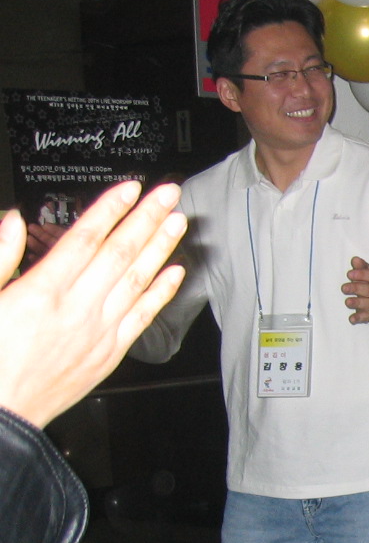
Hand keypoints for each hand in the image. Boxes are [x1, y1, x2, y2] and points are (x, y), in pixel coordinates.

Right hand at [0, 180, 186, 427]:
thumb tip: (13, 221)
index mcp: (41, 292)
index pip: (86, 238)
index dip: (111, 209)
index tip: (131, 188)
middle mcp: (77, 309)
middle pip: (120, 253)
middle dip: (147, 219)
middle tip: (168, 194)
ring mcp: (97, 333)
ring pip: (137, 281)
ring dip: (161, 248)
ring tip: (178, 222)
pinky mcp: (108, 354)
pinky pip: (142, 318)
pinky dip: (161, 293)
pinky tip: (175, 274)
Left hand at [343, 256, 368, 324]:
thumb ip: (362, 267)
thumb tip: (355, 260)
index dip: (363, 275)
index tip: (349, 274)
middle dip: (357, 289)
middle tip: (344, 288)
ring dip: (358, 303)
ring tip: (347, 302)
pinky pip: (367, 317)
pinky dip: (359, 318)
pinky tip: (352, 318)